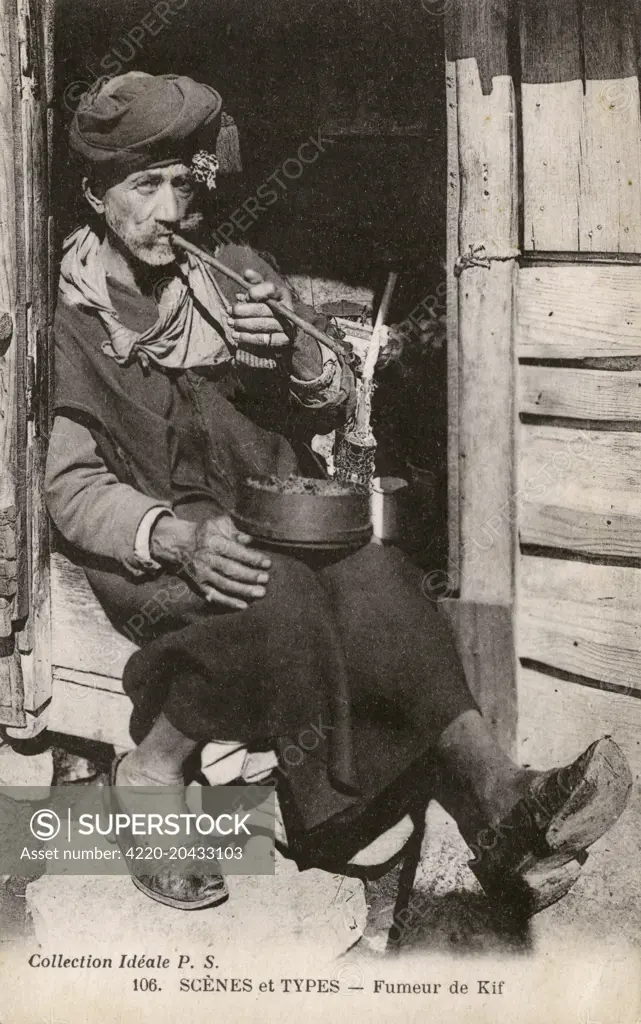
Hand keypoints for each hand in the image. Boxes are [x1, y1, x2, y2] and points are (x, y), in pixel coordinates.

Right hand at [150, 514, 270, 609]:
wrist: (180, 544)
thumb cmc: (205, 533)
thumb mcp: (218, 524)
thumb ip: (235, 531)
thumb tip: (251, 540)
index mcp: (213, 541)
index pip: (235, 551)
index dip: (252, 558)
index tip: (267, 563)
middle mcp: (206, 559)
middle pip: (230, 569)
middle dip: (250, 575)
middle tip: (265, 579)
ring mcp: (202, 574)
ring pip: (224, 584)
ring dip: (243, 590)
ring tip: (260, 592)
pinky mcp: (198, 585)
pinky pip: (214, 596)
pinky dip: (228, 602)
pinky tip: (243, 605)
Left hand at [229, 269, 293, 353]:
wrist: (283, 329)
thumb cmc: (267, 306)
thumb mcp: (263, 292)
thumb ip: (255, 282)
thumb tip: (247, 273)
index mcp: (282, 294)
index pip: (270, 289)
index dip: (257, 291)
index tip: (246, 295)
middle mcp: (287, 309)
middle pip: (264, 309)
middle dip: (244, 310)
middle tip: (231, 310)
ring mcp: (286, 326)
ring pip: (261, 325)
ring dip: (243, 324)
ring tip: (230, 322)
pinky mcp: (283, 340)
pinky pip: (262, 339)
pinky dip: (246, 337)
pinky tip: (235, 335)